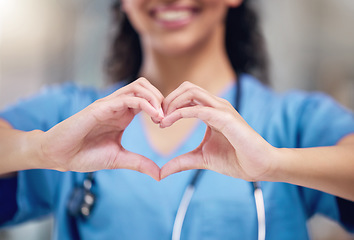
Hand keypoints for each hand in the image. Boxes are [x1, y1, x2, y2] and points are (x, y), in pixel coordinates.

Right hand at [38, 78, 163, 180]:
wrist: (60, 157)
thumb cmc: (85, 155)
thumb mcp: (119, 159)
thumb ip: (139, 163)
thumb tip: (159, 175)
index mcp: (123, 115)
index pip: (147, 98)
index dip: (161, 106)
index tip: (168, 123)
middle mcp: (117, 106)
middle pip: (144, 86)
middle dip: (161, 97)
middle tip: (167, 117)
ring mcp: (108, 105)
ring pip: (138, 86)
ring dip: (154, 97)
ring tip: (161, 116)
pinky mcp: (100, 108)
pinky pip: (127, 98)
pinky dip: (145, 103)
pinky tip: (153, 116)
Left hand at [160, 81, 275, 181]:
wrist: (259, 167)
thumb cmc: (236, 160)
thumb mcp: (201, 159)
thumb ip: (181, 162)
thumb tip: (161, 172)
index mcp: (212, 111)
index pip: (187, 96)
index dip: (169, 105)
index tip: (158, 122)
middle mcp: (217, 105)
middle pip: (187, 88)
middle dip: (168, 99)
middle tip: (157, 118)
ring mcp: (222, 109)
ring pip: (191, 91)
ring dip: (172, 103)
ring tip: (162, 120)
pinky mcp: (226, 118)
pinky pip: (198, 109)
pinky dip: (180, 113)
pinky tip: (168, 122)